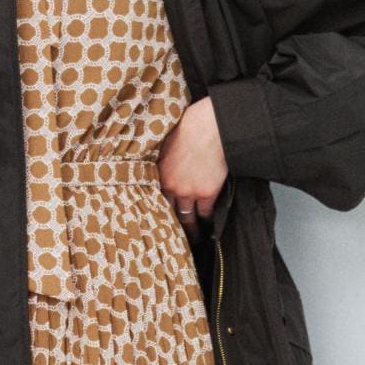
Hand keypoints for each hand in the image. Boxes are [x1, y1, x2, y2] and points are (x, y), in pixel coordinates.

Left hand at [156, 96, 228, 240]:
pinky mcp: (207, 193)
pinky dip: (208, 220)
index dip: (157, 213)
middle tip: (175, 237)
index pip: (154, 202)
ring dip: (192, 230)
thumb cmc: (188, 128)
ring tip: (194, 237)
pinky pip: (206, 214)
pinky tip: (210, 226)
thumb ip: (159, 162)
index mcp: (158, 176)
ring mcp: (189, 192)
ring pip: (188, 219)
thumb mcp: (164, 144)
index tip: (158, 223)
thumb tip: (154, 169)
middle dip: (173, 227)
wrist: (210, 126)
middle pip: (170, 214)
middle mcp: (171, 188)